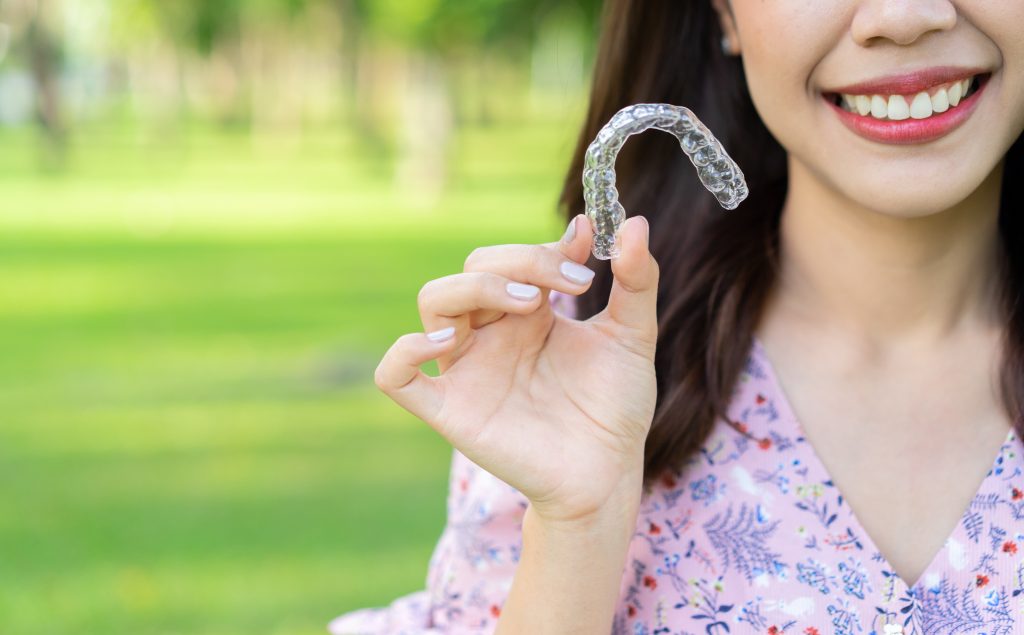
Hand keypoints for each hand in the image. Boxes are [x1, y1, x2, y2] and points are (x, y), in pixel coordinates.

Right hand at [374, 214, 658, 522]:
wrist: (609, 473)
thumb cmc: (615, 407)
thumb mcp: (632, 336)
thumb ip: (635, 279)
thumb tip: (634, 221)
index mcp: (527, 313)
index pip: (511, 258)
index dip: (544, 249)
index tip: (588, 255)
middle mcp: (491, 334)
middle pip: (472, 269)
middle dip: (520, 263)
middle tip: (569, 287)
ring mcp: (468, 369)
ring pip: (433, 302)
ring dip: (475, 288)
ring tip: (528, 304)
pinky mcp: (450, 410)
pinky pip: (397, 376)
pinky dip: (404, 351)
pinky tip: (446, 341)